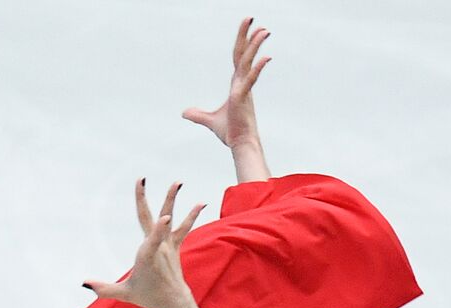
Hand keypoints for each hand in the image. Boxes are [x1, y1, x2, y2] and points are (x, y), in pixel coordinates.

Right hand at [83, 180, 205, 307]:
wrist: (173, 301)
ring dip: (171, 199)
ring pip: (170, 218)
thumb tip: (84, 284)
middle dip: (143, 198)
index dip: (159, 229)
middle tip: (141, 179)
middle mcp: (159, 247)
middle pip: (150, 218)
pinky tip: (201, 203)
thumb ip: (104, 289)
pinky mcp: (174, 245)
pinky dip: (192, 215)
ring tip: (177, 182)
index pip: (152, 240)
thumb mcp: (124, 293)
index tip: (165, 217)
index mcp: (147, 257)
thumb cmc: (148, 297)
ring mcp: (168, 245)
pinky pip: (184, 227)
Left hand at [182, 17, 270, 148]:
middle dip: (247, 36)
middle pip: (243, 54)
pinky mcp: (242, 98)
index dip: (241, 42)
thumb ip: (198, 115)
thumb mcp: (210, 121)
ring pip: (248, 63)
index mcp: (237, 85)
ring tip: (264, 30)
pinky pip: (250, 80)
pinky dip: (256, 69)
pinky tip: (265, 58)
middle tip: (252, 18)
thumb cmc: (231, 132)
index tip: (248, 27)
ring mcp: (244, 89)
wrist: (239, 145)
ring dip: (255, 46)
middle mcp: (242, 83)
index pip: (238, 58)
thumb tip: (185, 113)